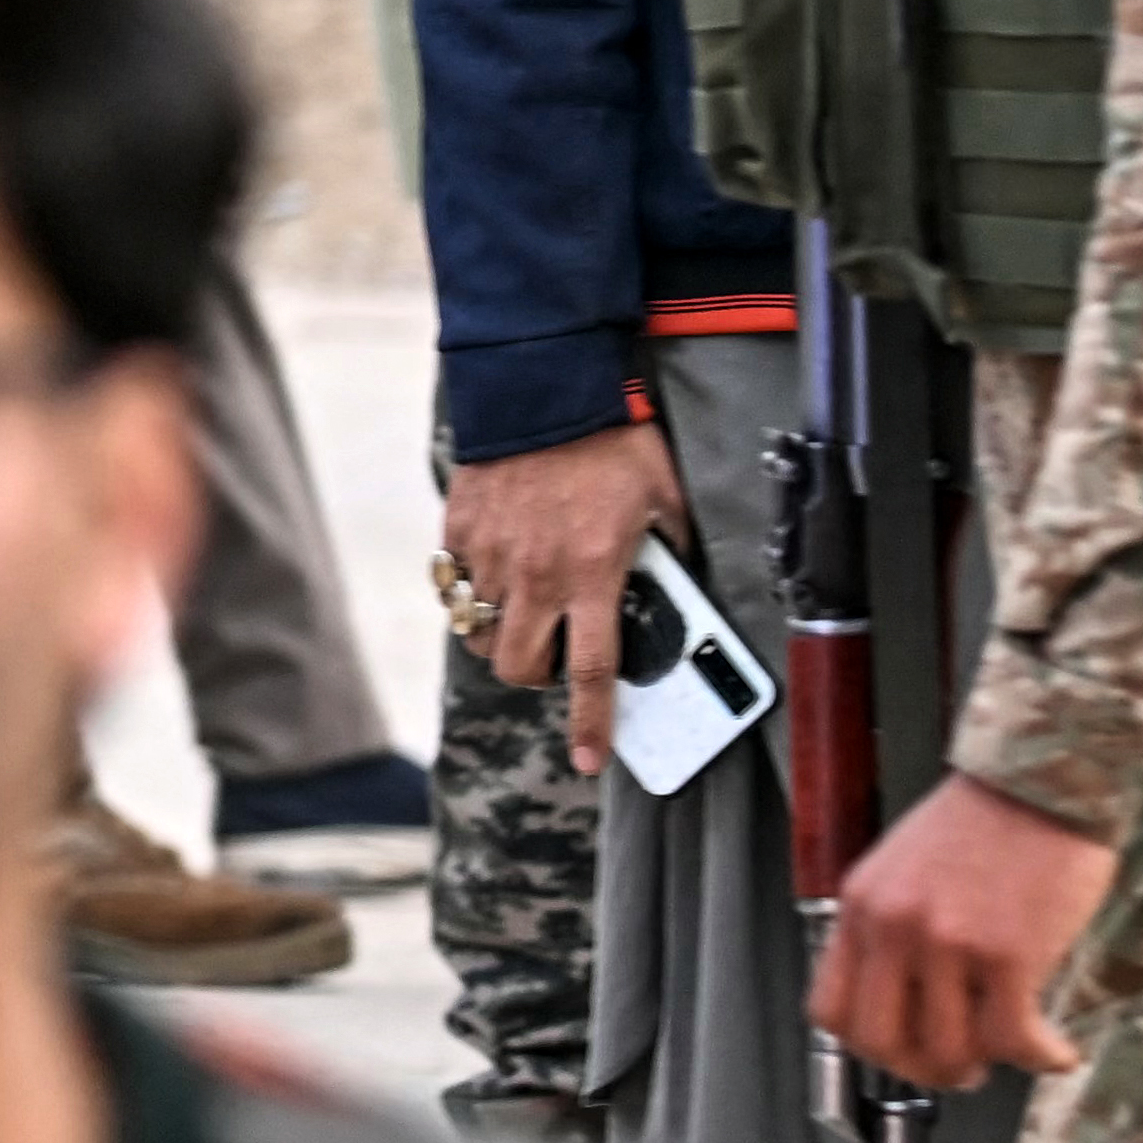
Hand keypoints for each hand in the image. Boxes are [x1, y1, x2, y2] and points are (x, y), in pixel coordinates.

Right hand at [439, 423, 687, 764]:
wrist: (545, 384)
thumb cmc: (611, 439)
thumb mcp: (665, 496)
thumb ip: (674, 547)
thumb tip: (686, 578)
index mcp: (591, 574)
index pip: (591, 671)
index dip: (591, 723)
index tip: (590, 758)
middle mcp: (535, 575)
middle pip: (519, 666)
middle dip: (536, 676)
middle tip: (554, 651)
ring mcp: (490, 554)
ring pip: (480, 631)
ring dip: (501, 635)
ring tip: (524, 608)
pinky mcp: (459, 529)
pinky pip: (455, 582)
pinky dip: (472, 588)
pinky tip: (497, 564)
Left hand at [815, 773, 1117, 1092]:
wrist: (1046, 775)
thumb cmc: (988, 816)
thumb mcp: (906, 864)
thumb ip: (894, 925)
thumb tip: (908, 1000)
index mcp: (863, 903)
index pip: (830, 1010)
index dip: (868, 1045)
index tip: (904, 1049)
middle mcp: (894, 926)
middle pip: (882, 1044)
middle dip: (925, 1071)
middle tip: (961, 1067)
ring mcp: (947, 942)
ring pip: (950, 1053)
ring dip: (987, 1066)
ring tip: (1014, 1047)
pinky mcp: (1007, 954)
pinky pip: (1014, 1040)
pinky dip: (1040, 1057)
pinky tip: (1055, 1049)